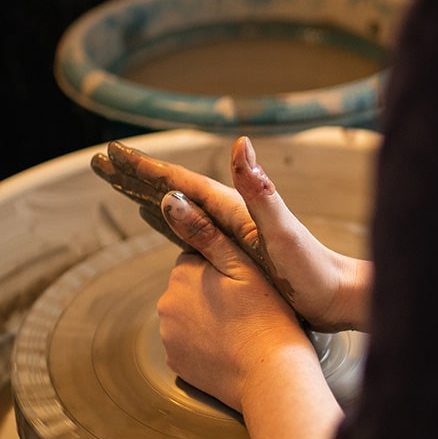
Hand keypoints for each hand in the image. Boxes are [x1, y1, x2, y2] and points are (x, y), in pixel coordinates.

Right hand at [99, 136, 371, 331]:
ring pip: (178, 208)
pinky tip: (161, 221)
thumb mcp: (282, 232)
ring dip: (147, 195)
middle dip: (136, 176)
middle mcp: (230, 214)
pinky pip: (189, 231)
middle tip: (101, 162)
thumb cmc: (312, 269)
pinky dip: (168, 221)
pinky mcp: (234, 251)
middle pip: (173, 189)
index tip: (112, 151)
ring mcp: (231, 232)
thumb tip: (241, 144)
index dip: (144, 168)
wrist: (337, 294)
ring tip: (121, 186)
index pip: (179, 182)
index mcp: (233, 207)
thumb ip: (260, 192)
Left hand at [157, 190, 312, 412]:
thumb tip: (169, 199)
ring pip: (188, 315)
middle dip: (211, 291)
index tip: (245, 281)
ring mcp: (169, 337)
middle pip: (190, 287)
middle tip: (246, 305)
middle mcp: (166, 304)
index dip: (224, 267)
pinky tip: (230, 346)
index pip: (197, 259)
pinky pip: (188, 343)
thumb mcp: (242, 265)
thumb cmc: (265, 315)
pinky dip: (205, 342)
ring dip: (207, 316)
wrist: (271, 375)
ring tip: (240, 326)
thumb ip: (204, 232)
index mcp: (183, 274)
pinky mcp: (176, 364)